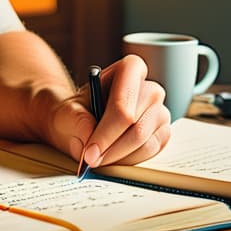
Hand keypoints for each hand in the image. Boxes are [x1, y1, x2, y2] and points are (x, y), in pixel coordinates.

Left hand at [45, 55, 170, 168]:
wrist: (84, 121)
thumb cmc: (78, 111)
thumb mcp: (67, 111)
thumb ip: (75, 120)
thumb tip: (87, 136)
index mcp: (130, 70)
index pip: (123, 104)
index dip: (106, 131)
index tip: (89, 151)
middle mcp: (151, 89)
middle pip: (136, 126)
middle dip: (110, 149)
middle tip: (89, 161)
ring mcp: (160, 112)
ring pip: (144, 143)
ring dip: (118, 157)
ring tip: (98, 158)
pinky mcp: (163, 133)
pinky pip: (150, 153)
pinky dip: (128, 160)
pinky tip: (113, 156)